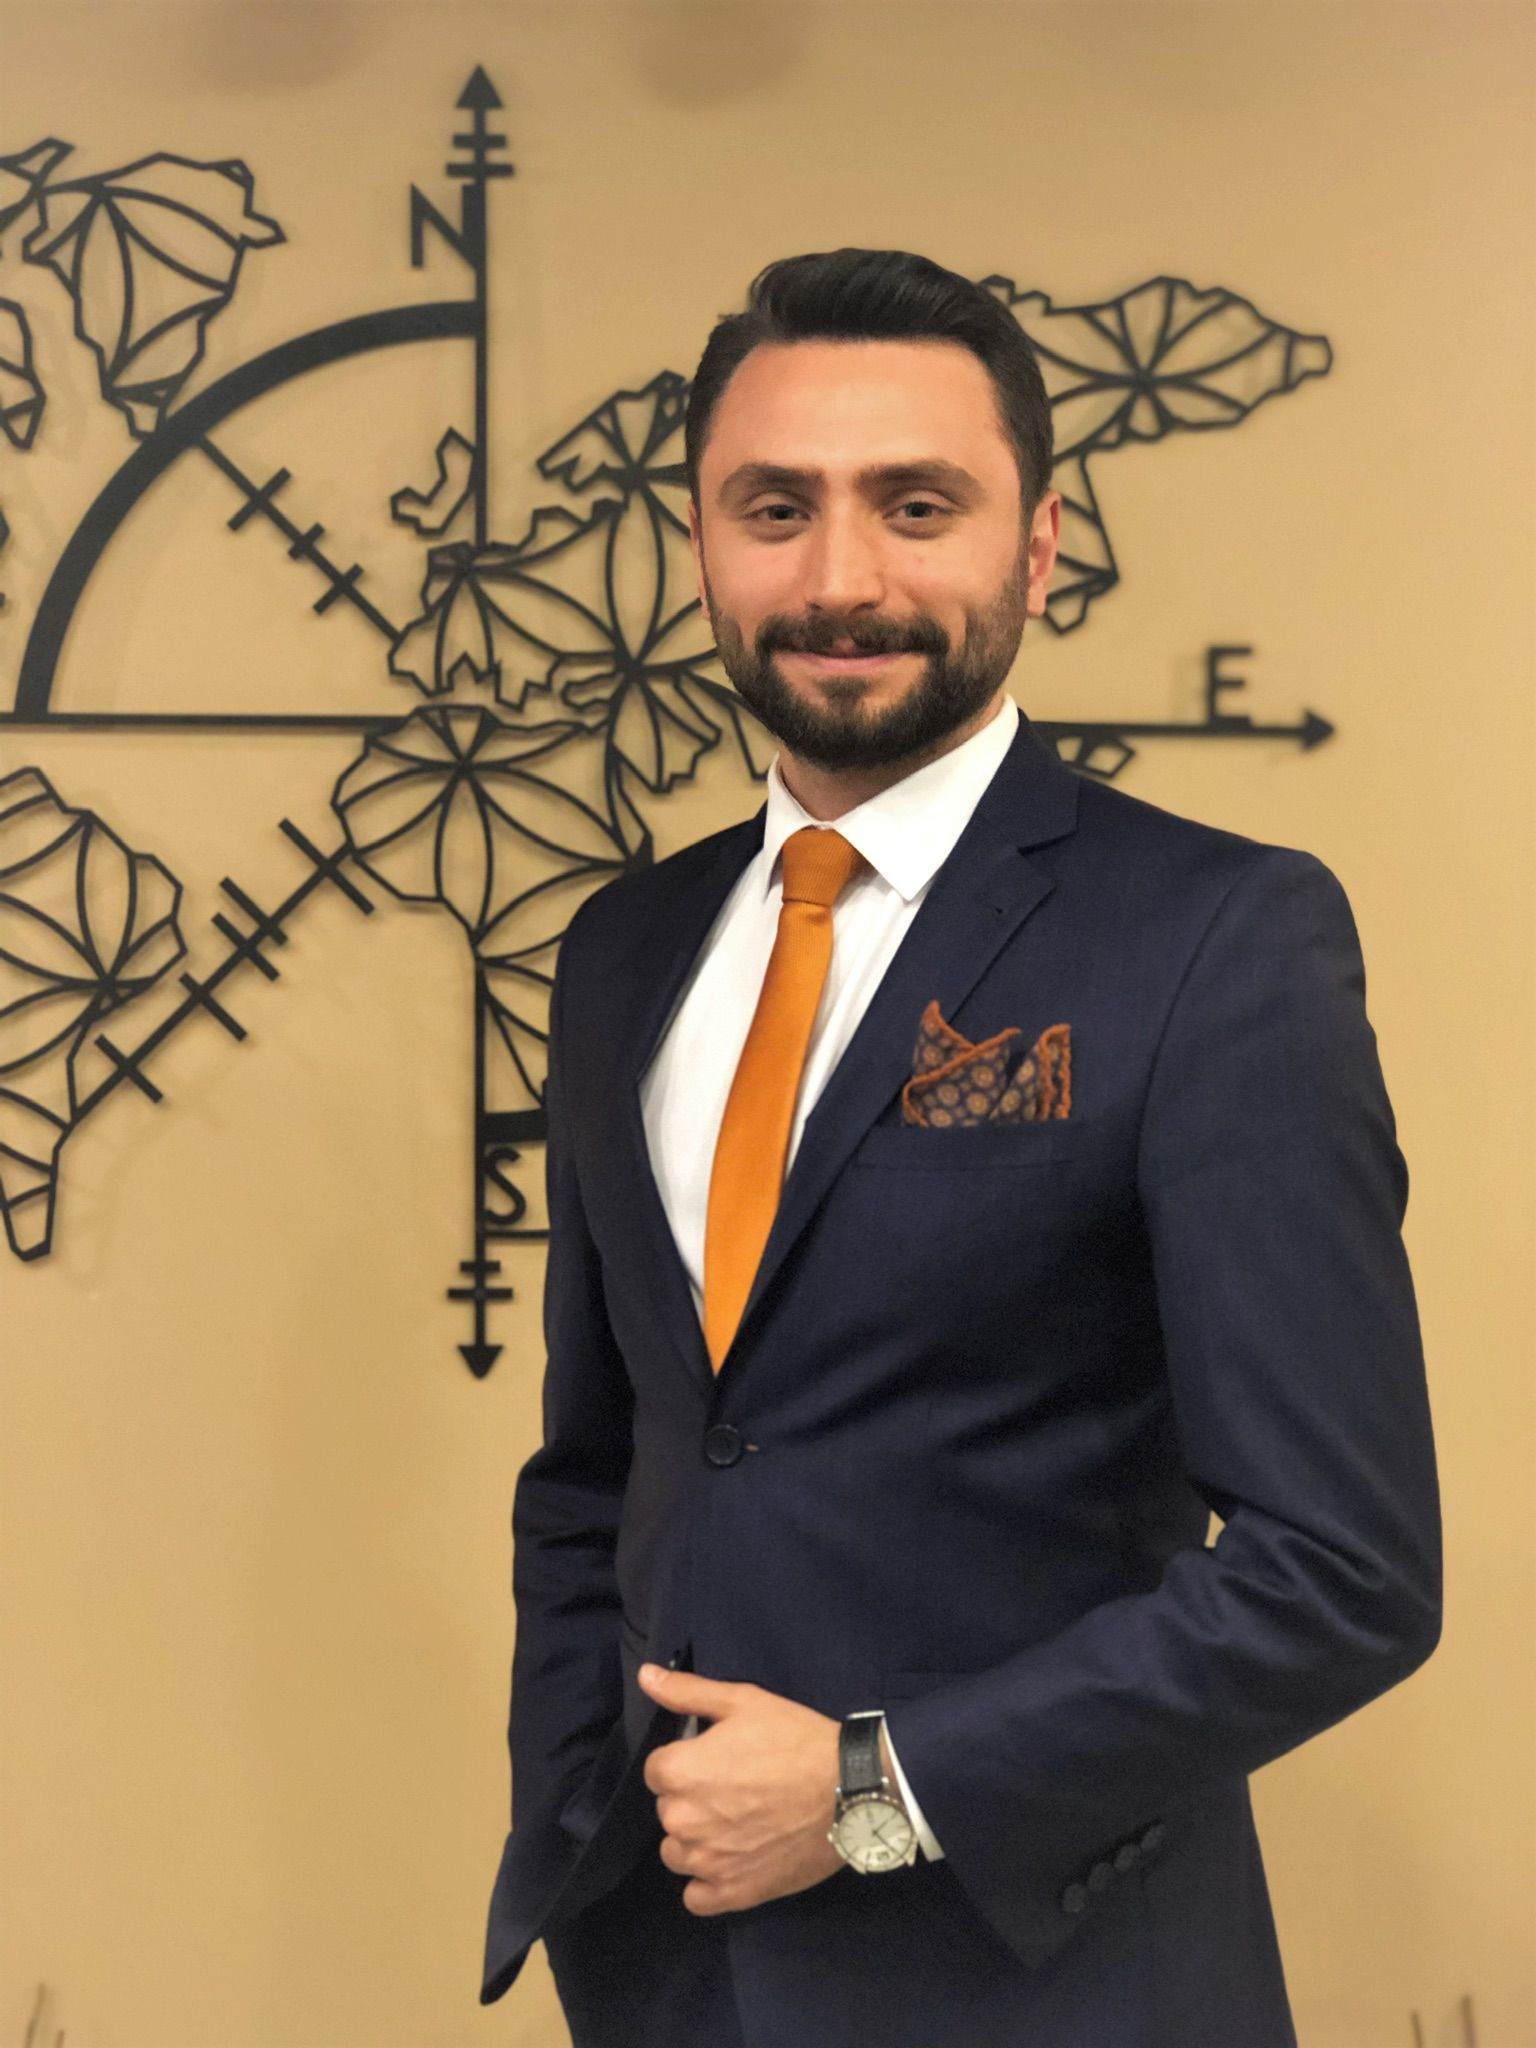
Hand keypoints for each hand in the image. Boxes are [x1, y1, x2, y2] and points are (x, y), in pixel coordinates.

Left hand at [636, 1664, 845, 1914]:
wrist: (848, 1789)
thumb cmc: (793, 1740)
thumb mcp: (742, 1702)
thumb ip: (687, 1692)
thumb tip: (645, 1676)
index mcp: (679, 1773)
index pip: (657, 1771)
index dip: (686, 1761)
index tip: (717, 1760)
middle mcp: (682, 1822)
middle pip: (669, 1810)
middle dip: (692, 1798)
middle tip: (735, 1788)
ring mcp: (707, 1863)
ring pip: (677, 1853)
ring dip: (696, 1840)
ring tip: (736, 1824)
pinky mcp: (733, 1893)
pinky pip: (696, 1897)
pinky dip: (708, 1882)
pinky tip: (732, 1861)